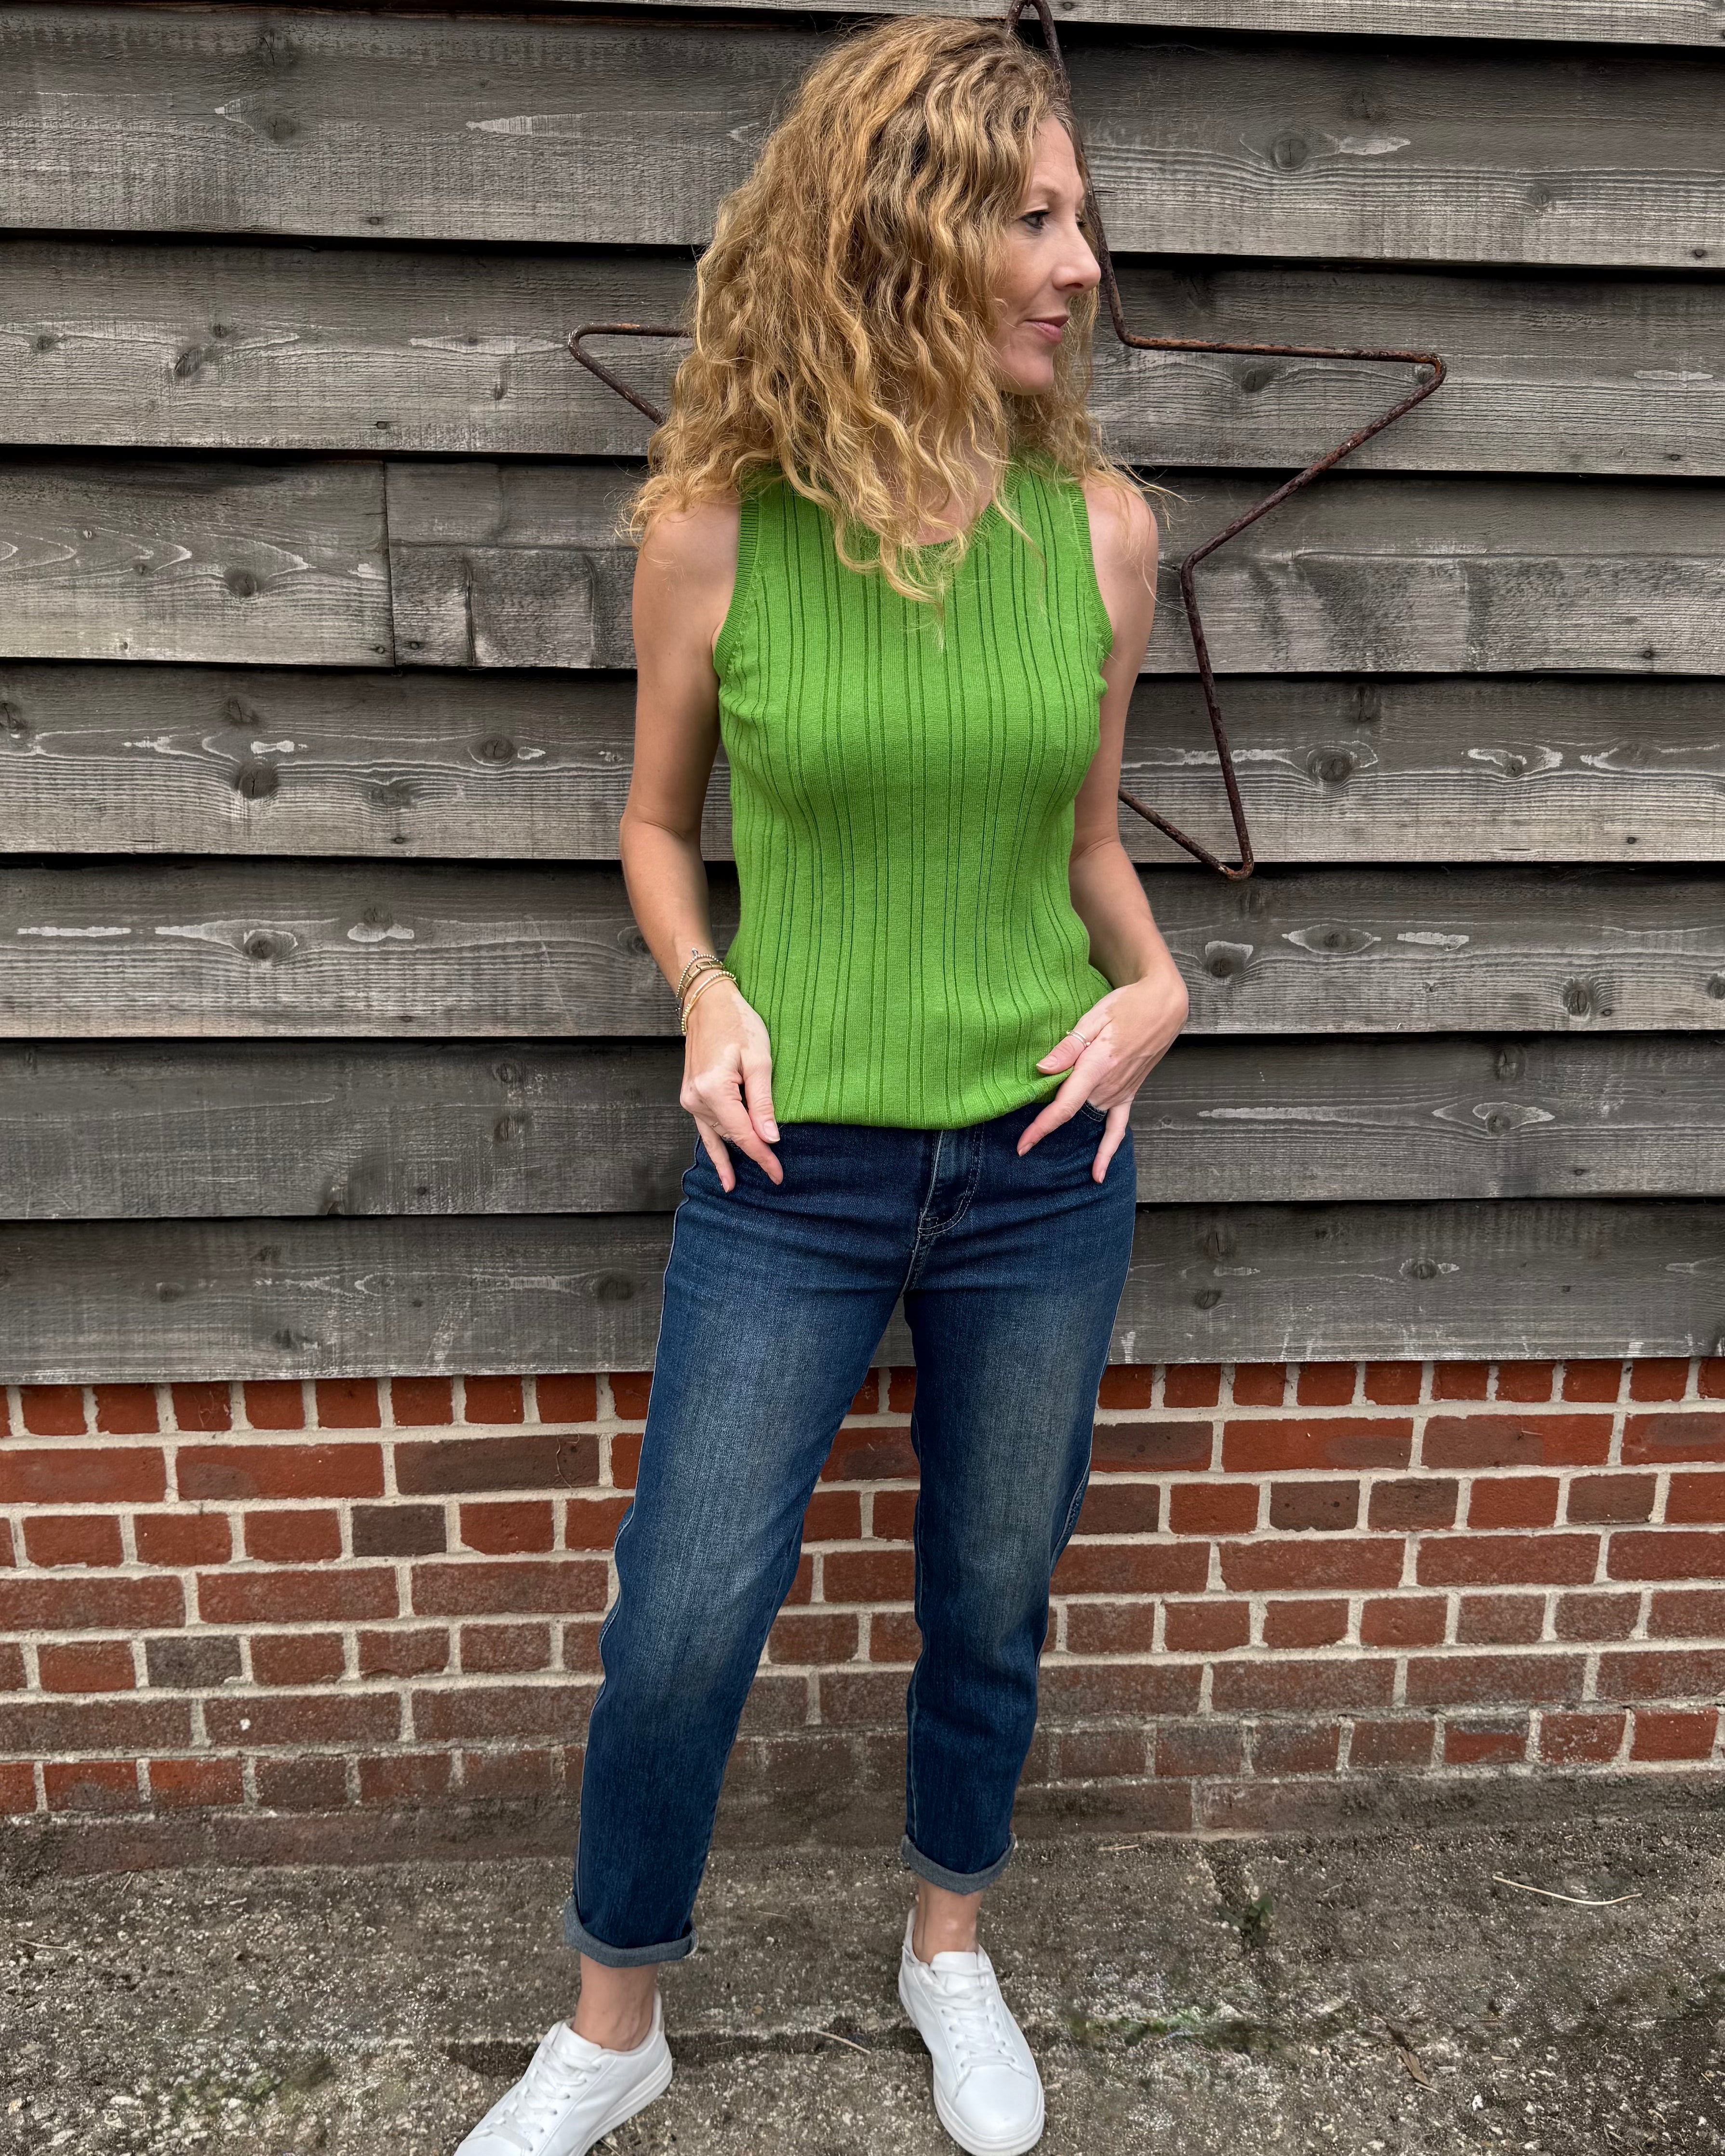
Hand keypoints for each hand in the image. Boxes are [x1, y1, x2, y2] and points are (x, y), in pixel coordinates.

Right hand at [680, 978, 781, 1191]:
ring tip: (736, 1184)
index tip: (778, 1176)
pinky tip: (722, 1168)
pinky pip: (705, 1127)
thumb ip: (763, 1102)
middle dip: (752, 1155)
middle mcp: (696, 1099)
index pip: (744, 1135)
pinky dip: (715, 1146)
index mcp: (714, 1091)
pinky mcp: (690, 1095)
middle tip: (774, 1177)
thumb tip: (770, 1138)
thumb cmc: (738, 1024)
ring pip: (717, 1134)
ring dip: (731, 1155)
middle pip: (731, 1136)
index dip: (763, 1158)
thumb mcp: (759, 1060)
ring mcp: (689, 1098)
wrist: (708, 1003)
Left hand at [1017, 964, 1189, 1180]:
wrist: (1163, 1007)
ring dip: (1067, 1135)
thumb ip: (1068, 1046)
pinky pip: (1118, 1128)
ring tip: (1042, 1152)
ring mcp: (1120, 1092)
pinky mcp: (1128, 1094)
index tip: (1023, 1145)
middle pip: (1072, 1114)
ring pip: (1088, 1120)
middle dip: (1046, 1129)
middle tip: (1019, 1146)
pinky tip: (1097, 1173)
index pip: (1065, 1105)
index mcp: (1097, 1066)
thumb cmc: (1126, 1006)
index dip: (1041, 1127)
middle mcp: (1109, 1086)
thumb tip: (1042, 1069)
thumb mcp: (1094, 1017)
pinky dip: (1108, 1151)